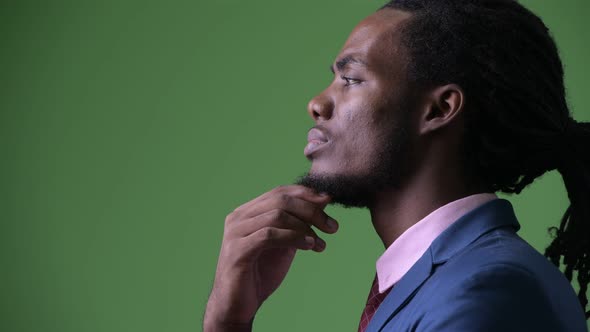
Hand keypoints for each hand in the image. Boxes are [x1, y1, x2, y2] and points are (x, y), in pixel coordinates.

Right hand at [203, 185, 338, 330]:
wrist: (237, 306)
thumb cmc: (260, 274)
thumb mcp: (284, 244)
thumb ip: (297, 225)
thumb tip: (322, 204)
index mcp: (247, 212)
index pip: (279, 192)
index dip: (306, 194)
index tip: (329, 202)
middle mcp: (238, 218)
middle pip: (280, 201)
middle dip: (311, 211)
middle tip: (332, 226)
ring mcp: (235, 233)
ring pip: (276, 216)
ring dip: (305, 227)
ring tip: (320, 242)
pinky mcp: (237, 251)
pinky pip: (269, 236)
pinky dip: (293, 238)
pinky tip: (309, 246)